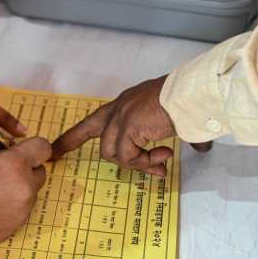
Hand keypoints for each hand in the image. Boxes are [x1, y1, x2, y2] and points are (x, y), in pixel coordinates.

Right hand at [0, 127, 50, 254]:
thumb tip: (3, 137)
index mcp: (15, 164)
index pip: (43, 148)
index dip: (30, 146)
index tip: (17, 150)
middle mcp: (24, 189)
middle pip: (39, 171)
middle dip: (25, 167)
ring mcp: (21, 211)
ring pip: (31, 192)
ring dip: (18, 186)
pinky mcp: (15, 227)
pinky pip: (22, 209)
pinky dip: (12, 204)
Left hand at [51, 76, 211, 174]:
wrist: (195, 95)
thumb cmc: (191, 102)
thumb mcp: (178, 120)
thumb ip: (182, 134)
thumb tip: (201, 148)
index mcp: (128, 104)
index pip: (96, 120)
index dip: (76, 134)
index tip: (57, 147)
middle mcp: (120, 108)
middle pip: (91, 130)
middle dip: (70, 143)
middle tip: (56, 155)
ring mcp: (122, 117)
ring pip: (112, 152)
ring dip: (138, 163)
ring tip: (162, 161)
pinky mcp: (127, 128)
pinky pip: (127, 157)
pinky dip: (146, 163)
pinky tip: (165, 154)